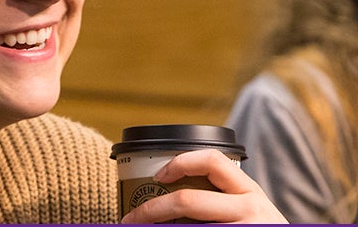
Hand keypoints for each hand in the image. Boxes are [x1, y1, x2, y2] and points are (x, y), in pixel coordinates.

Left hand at [120, 149, 286, 223]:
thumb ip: (221, 197)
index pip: (212, 161)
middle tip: (129, 219)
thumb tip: (163, 187)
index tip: (157, 175)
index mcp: (250, 192)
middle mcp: (251, 210)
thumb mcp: (249, 211)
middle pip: (188, 201)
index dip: (179, 162)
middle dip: (150, 209)